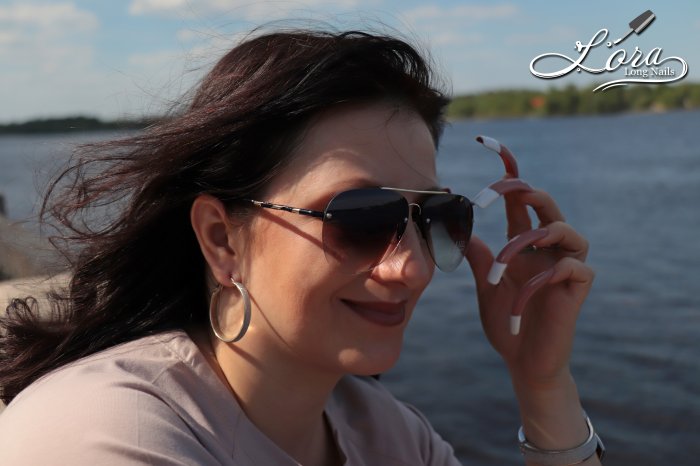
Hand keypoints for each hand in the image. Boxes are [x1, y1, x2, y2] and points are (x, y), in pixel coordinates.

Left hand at [465, 186, 593, 388]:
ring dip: (529, 241)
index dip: (509, 176)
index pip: (519, 202)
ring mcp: (565, 267)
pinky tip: (520, 297)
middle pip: (547, 205)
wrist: (523, 362)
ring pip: (565, 230)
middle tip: (500, 193)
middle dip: (526, 193)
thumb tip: (461, 229)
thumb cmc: (506, 322)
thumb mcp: (486, 285)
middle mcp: (547, 249)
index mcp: (523, 244)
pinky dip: (541, 278)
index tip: (490, 146)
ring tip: (504, 262)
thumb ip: (479, 257)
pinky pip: (571, 267)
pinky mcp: (578, 289)